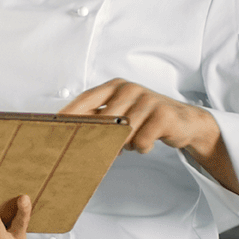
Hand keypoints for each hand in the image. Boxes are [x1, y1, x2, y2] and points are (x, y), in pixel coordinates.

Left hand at [62, 78, 218, 155]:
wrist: (185, 121)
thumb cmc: (147, 118)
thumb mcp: (123, 114)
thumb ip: (100, 120)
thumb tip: (71, 136)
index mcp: (115, 86)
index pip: (86, 100)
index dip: (69, 114)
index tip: (54, 127)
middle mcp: (129, 89)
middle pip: (103, 120)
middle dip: (99, 139)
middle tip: (99, 151)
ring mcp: (147, 99)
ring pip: (122, 134)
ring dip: (126, 144)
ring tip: (133, 141)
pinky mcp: (162, 114)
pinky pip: (141, 141)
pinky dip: (142, 147)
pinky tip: (148, 141)